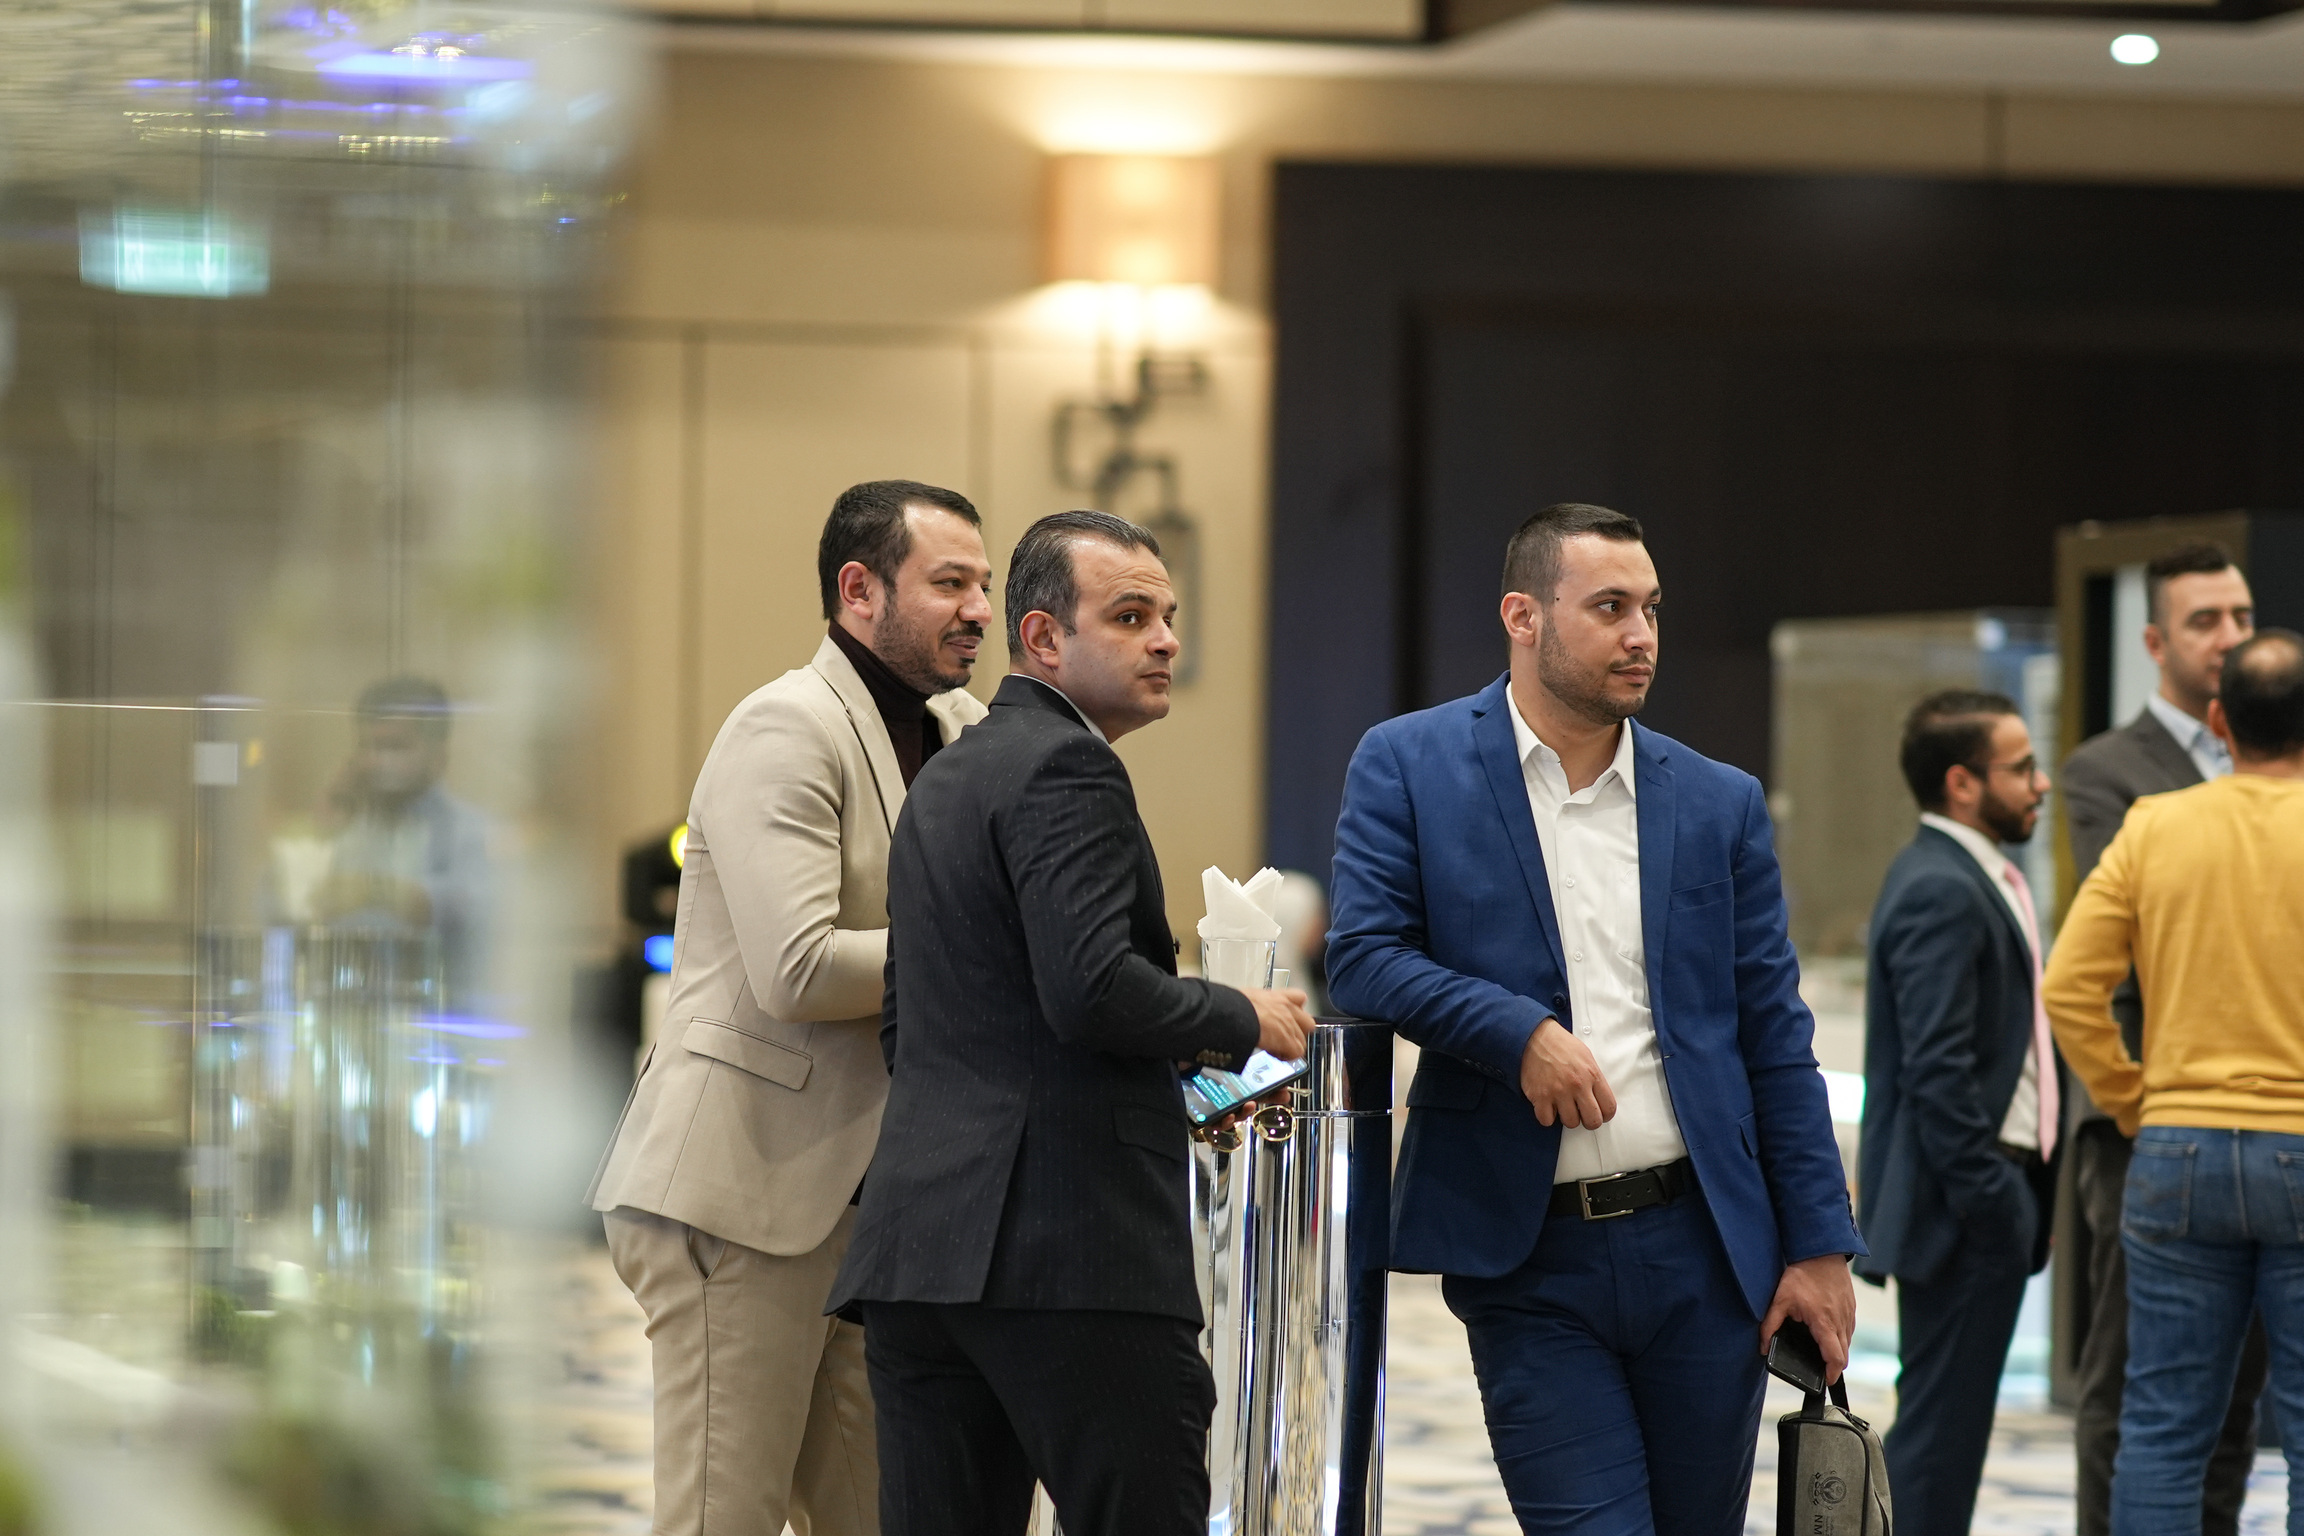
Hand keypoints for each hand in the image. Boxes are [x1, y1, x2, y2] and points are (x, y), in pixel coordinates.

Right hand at [1242, 987, 1311, 1060]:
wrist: (1235, 1015)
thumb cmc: (1233, 1006)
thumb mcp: (1247, 999)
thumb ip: (1256, 1005)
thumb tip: (1247, 1009)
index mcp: (1276, 997)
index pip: (1298, 998)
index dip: (1296, 1010)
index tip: (1289, 1017)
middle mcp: (1287, 1009)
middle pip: (1307, 1022)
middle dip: (1298, 1031)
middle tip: (1285, 1036)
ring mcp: (1290, 1025)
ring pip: (1302, 1039)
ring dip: (1291, 1046)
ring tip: (1277, 1049)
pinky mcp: (1288, 1041)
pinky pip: (1297, 1052)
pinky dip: (1288, 1056)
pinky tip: (1275, 1055)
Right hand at [1519, 1018, 1614, 1128]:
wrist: (1534, 1036)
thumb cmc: (1560, 1045)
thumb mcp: (1586, 1056)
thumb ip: (1594, 1078)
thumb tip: (1599, 1098)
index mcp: (1592, 1075)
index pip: (1609, 1107)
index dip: (1605, 1115)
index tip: (1599, 1114)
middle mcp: (1577, 1085)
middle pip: (1592, 1121)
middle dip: (1588, 1121)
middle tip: (1582, 1114)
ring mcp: (1558, 1092)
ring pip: (1571, 1123)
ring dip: (1567, 1117)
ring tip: (1562, 1106)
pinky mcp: (1540, 1096)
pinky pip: (1547, 1121)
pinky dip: (1547, 1116)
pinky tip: (1547, 1106)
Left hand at [1760, 1254, 1855, 1384]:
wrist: (1821, 1252)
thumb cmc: (1802, 1274)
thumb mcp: (1780, 1299)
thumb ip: (1770, 1325)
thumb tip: (1762, 1346)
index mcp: (1824, 1322)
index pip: (1835, 1357)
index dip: (1832, 1373)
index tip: (1826, 1381)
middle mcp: (1840, 1321)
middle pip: (1844, 1354)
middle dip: (1834, 1365)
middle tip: (1821, 1371)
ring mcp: (1848, 1314)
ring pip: (1848, 1342)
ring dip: (1838, 1351)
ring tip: (1822, 1354)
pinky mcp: (1851, 1308)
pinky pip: (1849, 1330)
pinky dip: (1840, 1337)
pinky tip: (1827, 1334)